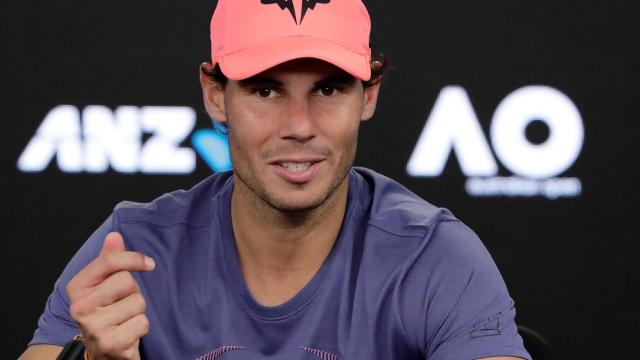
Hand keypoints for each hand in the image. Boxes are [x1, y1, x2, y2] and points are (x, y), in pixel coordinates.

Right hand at [67, 232, 155, 359]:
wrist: (101, 352)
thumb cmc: (106, 313)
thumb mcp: (103, 285)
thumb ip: (109, 260)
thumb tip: (114, 236)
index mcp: (77, 287)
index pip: (109, 260)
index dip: (134, 259)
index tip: (148, 264)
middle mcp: (81, 306)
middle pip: (126, 281)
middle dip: (133, 291)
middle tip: (122, 303)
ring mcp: (94, 326)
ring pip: (138, 302)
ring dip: (138, 311)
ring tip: (124, 319)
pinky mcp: (111, 343)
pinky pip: (143, 323)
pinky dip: (141, 328)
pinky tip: (128, 333)